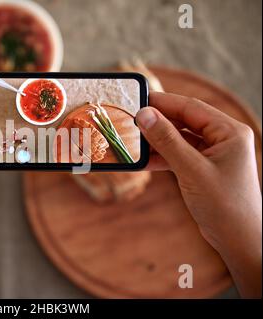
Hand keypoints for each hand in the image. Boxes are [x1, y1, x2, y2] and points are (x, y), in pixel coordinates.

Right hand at [136, 92, 261, 297]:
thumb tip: (144, 115)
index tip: (138, 100)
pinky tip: (144, 161)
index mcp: (229, 131)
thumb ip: (167, 141)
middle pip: (184, 121)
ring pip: (179, 139)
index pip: (191, 107)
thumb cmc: (225, 205)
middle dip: (158, 122)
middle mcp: (223, 138)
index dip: (163, 103)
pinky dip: (162, 157)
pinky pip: (179, 155)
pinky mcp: (204, 168)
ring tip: (134, 141)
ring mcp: (213, 154)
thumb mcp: (192, 169)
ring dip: (158, 141)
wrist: (239, 239)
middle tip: (131, 121)